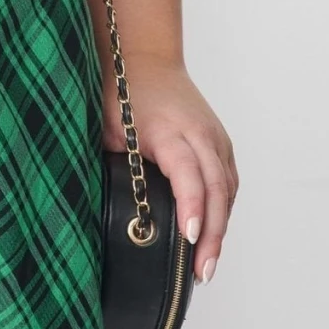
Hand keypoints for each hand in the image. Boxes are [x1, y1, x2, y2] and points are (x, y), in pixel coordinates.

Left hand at [101, 58, 237, 285]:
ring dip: (219, 229)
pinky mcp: (221, 144)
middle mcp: (201, 135)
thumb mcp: (107, 126)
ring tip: (205, 266)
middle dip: (211, 234)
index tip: (189, 239)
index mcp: (172, 130)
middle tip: (201, 273)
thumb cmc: (121, 91)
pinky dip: (222, 210)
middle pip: (216, 190)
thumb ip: (113, 164)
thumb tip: (101, 209)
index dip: (191, 207)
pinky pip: (227, 183)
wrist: (145, 56)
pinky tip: (210, 235)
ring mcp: (216, 139)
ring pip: (227, 191)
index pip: (189, 175)